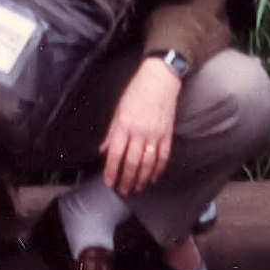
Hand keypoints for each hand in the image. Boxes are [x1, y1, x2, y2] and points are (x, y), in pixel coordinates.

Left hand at [100, 58, 183, 194]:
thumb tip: (102, 150)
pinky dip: (158, 170)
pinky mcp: (167, 134)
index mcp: (124, 125)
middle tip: (123, 190)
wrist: (160, 79)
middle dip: (126, 179)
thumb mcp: (118, 109)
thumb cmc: (136, 91)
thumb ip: (111, 132)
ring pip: (148, 163)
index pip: (115, 154)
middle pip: (131, 163)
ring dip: (141, 179)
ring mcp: (155, 134)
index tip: (109, 182)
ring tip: (136, 188)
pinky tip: (152, 178)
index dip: (111, 171)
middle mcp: (139, 132)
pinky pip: (163, 157)